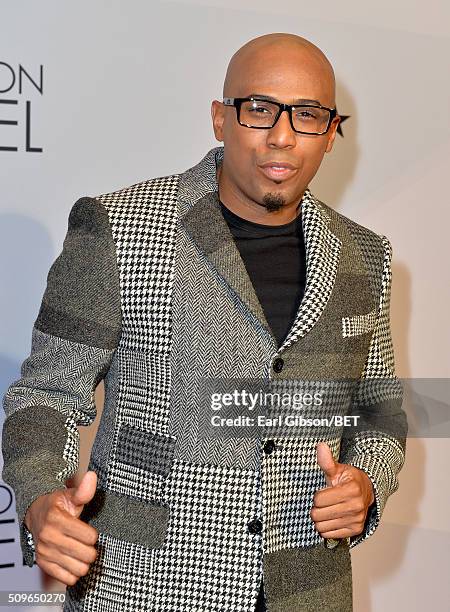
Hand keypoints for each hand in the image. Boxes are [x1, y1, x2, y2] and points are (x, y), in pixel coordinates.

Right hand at [24, 471, 98, 585]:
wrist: (35, 515)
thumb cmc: (57, 506)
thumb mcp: (70, 495)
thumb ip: (84, 491)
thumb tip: (92, 476)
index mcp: (57, 519)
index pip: (89, 537)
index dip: (93, 535)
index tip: (89, 531)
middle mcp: (49, 537)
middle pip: (86, 555)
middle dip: (91, 550)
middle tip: (87, 544)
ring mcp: (45, 552)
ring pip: (79, 569)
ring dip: (84, 562)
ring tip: (81, 552)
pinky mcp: (43, 564)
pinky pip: (67, 579)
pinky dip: (74, 572)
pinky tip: (73, 561)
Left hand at [310, 442, 374, 539]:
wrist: (367, 491)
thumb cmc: (349, 480)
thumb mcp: (337, 469)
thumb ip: (327, 461)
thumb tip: (320, 446)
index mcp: (351, 489)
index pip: (318, 500)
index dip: (317, 495)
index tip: (323, 492)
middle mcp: (356, 506)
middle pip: (318, 515)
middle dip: (316, 508)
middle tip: (323, 503)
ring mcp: (357, 519)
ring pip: (322, 527)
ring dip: (320, 519)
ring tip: (327, 510)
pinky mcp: (356, 530)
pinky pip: (329, 535)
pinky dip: (327, 528)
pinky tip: (332, 518)